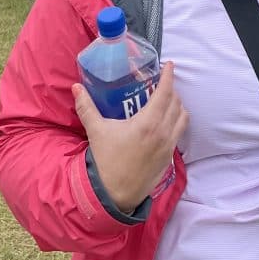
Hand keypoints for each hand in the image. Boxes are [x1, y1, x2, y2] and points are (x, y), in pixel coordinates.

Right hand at [73, 61, 188, 212]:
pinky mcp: (169, 157)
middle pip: (176, 103)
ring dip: (177, 105)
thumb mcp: (95, 131)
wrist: (114, 194)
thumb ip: (86, 107)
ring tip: (167, 100)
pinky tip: (166, 121)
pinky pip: (179, 133)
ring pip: (182, 118)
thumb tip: (76, 87)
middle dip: (171, 90)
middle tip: (162, 82)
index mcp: (148, 123)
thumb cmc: (105, 161)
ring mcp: (168, 146)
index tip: (169, 65)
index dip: (169, 76)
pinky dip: (176, 121)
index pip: (165, 93)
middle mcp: (163, 133)